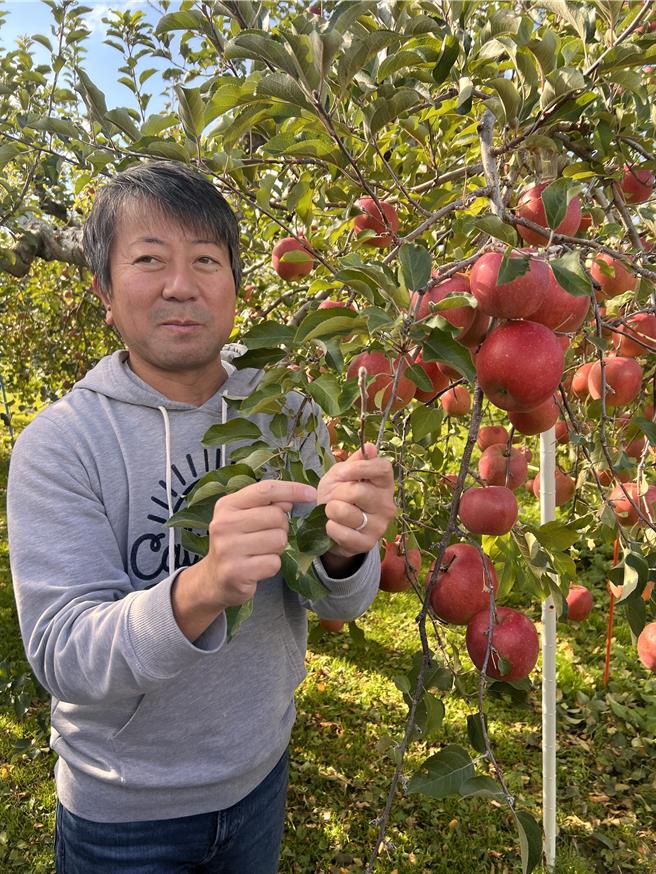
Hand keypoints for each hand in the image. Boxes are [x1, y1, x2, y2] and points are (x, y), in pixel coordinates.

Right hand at [200, 479, 317, 607]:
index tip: (311, 494)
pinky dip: (272, 565)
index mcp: (227, 505)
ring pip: (279, 540)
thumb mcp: (243, 517)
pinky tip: (257, 566)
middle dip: (281, 527)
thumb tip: (291, 500)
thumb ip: (265, 505)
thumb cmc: (235, 543)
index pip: (265, 490)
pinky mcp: (236, 572)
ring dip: (277, 548)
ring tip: (261, 551)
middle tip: (268, 536)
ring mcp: (228, 549)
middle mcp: (224, 524)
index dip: (291, 489)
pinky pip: (274, 563)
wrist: (214, 579)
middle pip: (276, 516)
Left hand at [317, 443, 395, 558]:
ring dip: (331, 510)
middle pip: (358, 491)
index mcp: (384, 483)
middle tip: (334, 497)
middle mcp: (387, 504)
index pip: (383, 468)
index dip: (361, 467)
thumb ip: (353, 462)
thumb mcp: (341, 476)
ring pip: (346, 512)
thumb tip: (370, 446)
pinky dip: (330, 527)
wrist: (331, 526)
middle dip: (337, 493)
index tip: (342, 473)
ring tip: (333, 512)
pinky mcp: (368, 543)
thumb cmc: (339, 496)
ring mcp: (380, 526)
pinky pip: (341, 532)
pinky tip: (333, 526)